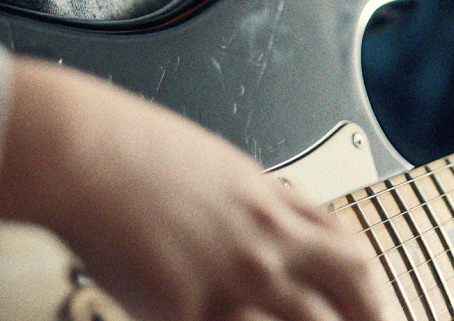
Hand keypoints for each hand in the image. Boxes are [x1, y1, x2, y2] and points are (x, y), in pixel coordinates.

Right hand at [0, 57, 396, 320]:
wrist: (81, 152)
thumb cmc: (126, 150)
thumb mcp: (209, 165)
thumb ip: (243, 200)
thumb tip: (259, 218)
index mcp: (268, 201)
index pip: (345, 245)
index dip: (369, 283)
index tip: (372, 304)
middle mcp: (264, 240)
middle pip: (352, 286)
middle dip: (371, 317)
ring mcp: (234, 278)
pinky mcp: (190, 311)